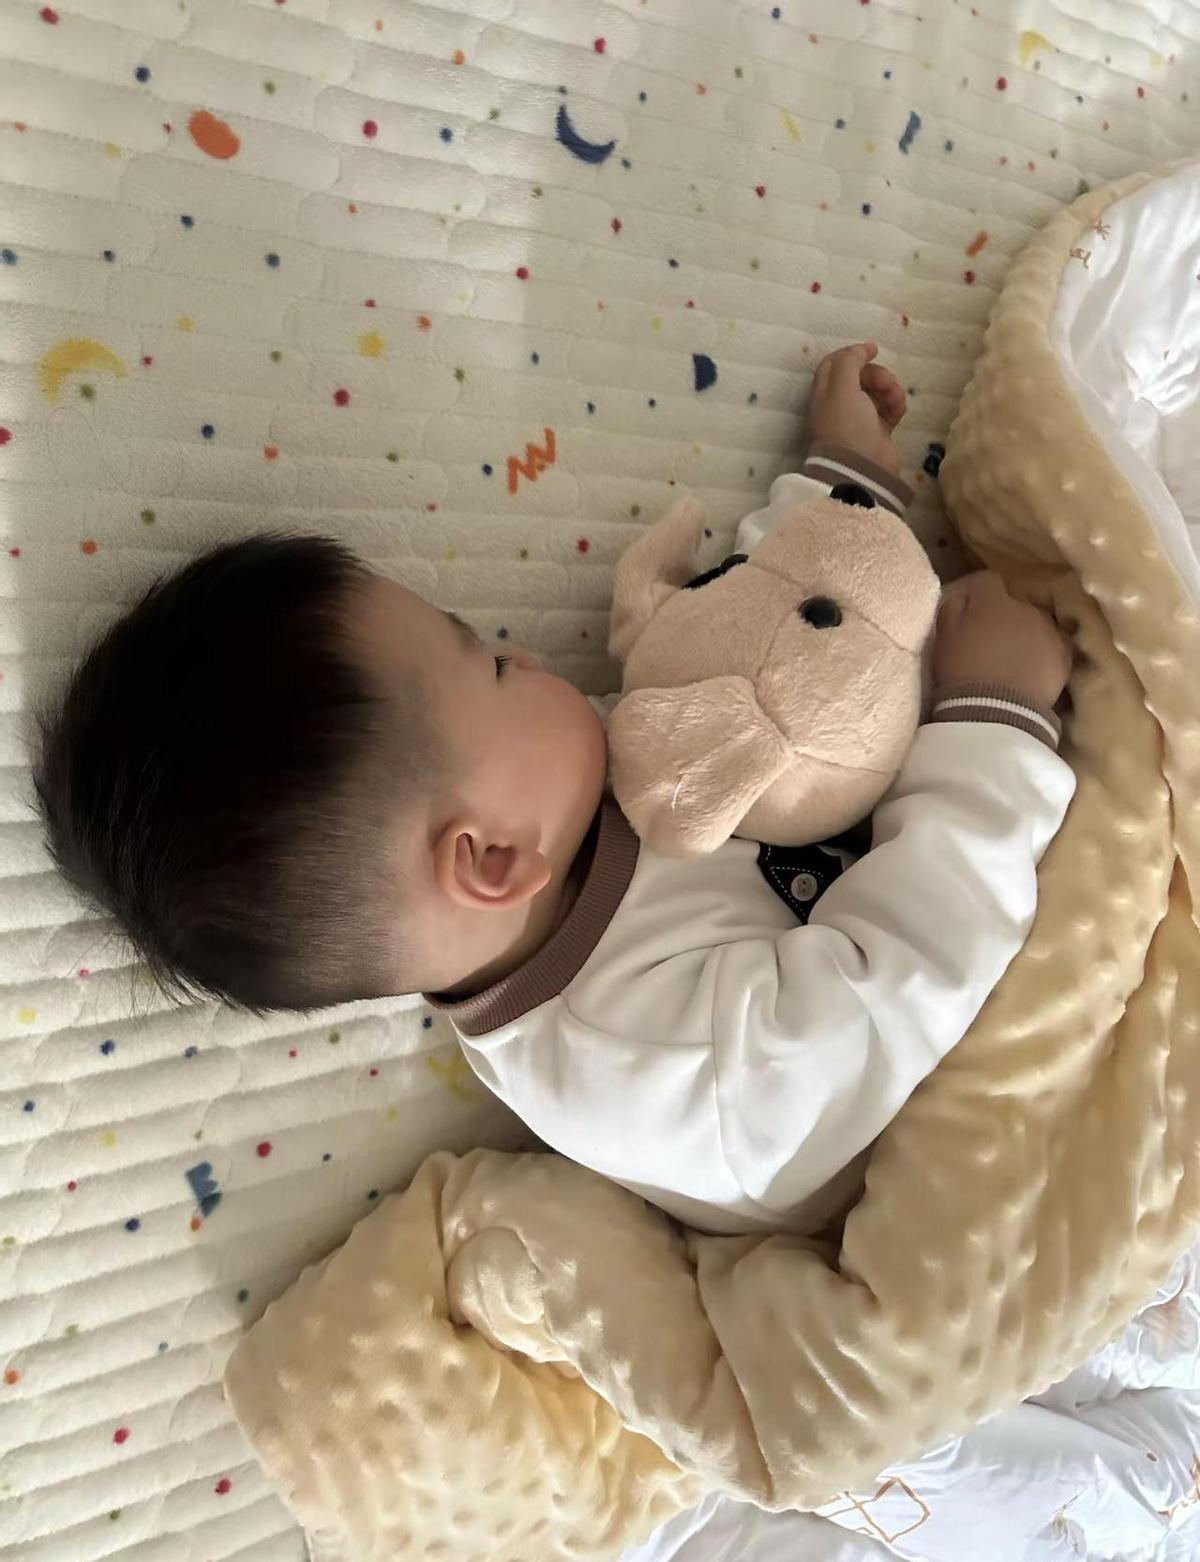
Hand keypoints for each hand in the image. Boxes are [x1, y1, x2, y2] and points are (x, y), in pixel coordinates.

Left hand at [806, 342, 906, 474]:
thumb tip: (864, 348)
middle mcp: (840, 405)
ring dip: (889, 388)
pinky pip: (890, 408)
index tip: (873, 350)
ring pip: (878, 390)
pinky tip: (898, 411)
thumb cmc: (846, 426)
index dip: (853, 353)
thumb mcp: (841, 387)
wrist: (860, 470)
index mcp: (825, 394)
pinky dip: (896, 405)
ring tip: (894, 399)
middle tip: (886, 382)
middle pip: (860, 376)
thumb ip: (849, 361)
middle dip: (876, 374)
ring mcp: (860, 418)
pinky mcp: (878, 431)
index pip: (834, 364)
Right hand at [934, 572, 1072, 710]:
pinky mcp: (1065, 655)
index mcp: (993, 601)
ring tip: (1012, 659)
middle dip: (1003, 616)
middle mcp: (1026, 608)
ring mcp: (1049, 631)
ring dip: (1024, 633)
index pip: (986, 580)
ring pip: (1035, 622)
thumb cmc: (962, 673)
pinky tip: (1032, 669)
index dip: (976, 594)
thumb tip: (963, 596)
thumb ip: (952, 608)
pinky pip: (1054, 644)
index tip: (969, 611)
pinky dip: (1044, 651)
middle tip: (990, 641)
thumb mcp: (943, 638)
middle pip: (1014, 602)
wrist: (996, 712)